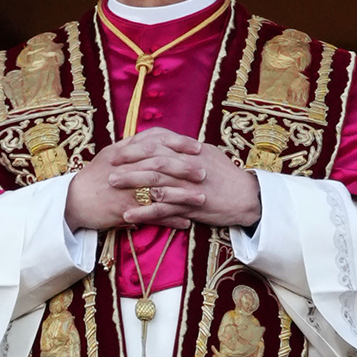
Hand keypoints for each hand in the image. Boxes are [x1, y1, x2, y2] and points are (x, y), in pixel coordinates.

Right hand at [64, 127, 204, 231]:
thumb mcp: (111, 154)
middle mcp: (126, 168)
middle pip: (160, 165)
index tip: (197, 147)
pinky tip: (186, 222)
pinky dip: (170, 219)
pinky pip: (151, 215)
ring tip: (202, 199)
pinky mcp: (124, 210)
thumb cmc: (94, 175)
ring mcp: (125, 190)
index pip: (155, 141)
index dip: (178, 143)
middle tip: (205, 173)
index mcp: (124, 151)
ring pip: (159, 191)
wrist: (74, 200)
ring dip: (183, 196)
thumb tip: (155, 137)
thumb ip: (133, 145)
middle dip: (185, 169)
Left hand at [119, 137, 260, 228]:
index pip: (160, 144)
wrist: (247, 198)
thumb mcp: (208, 154)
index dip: (138, 146)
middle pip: (154, 161)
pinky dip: (144, 212)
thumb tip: (166, 141)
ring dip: (132, 184)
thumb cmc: (227, 175)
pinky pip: (164, 210)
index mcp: (192, 152)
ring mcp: (189, 187)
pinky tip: (128, 215)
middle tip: (110, 164)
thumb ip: (186, 149)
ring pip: (156, 183)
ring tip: (112, 184)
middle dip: (129, 162)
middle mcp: (189, 166)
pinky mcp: (191, 207)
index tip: (119, 148)